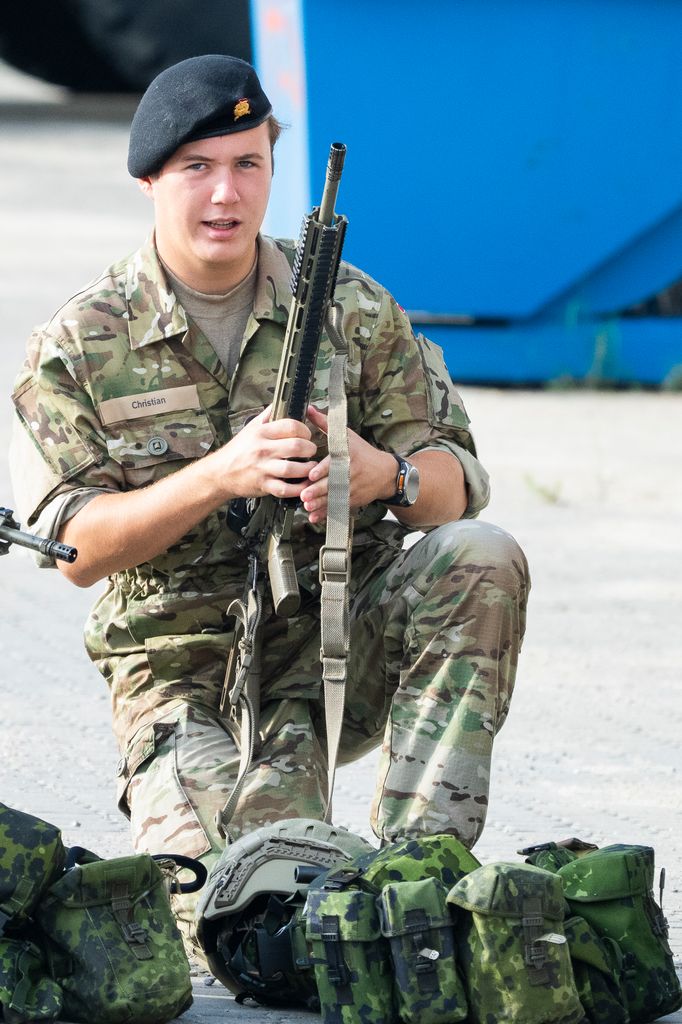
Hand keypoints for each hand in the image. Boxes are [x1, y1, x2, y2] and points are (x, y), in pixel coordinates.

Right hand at [210, 405, 318, 500]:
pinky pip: (285, 488)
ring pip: (293, 468)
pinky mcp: (263, 485)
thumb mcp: (250, 428)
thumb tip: (281, 401)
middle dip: (310, 448)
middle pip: (296, 446)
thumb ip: (267, 415)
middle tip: (311, 450)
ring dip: (307, 468)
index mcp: (261, 433)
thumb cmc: (237, 450)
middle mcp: (263, 450)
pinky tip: (303, 484)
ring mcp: (263, 468)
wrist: (219, 473)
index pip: (291, 426)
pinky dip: (298, 488)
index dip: (305, 430)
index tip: (307, 435)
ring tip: (310, 466)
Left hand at [299, 406, 395, 523]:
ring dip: (320, 504)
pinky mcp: (353, 500)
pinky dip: (326, 513)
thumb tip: (308, 408)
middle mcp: (350, 473)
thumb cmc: (362, 452)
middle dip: (318, 490)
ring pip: (334, 498)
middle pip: (332, 483)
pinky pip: (337, 507)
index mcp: (348, 456)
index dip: (323, 469)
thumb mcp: (346, 435)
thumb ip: (325, 423)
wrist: (385, 473)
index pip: (334, 463)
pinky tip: (315, 516)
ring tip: (308, 506)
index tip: (313, 474)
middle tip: (304, 495)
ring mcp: (352, 489)